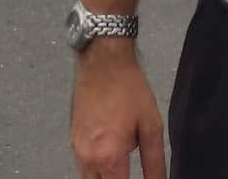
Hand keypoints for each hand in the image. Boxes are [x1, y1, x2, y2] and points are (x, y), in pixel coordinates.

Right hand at [71, 46, 165, 178]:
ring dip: (106, 177)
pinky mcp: (73, 141)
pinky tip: (109, 157)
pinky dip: (96, 170)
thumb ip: (155, 162)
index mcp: (109, 157)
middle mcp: (88, 158)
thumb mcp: (151, 126)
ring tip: (122, 166)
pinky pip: (83, 168)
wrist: (103, 59)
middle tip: (129, 170)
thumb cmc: (128, 87)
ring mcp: (77, 150)